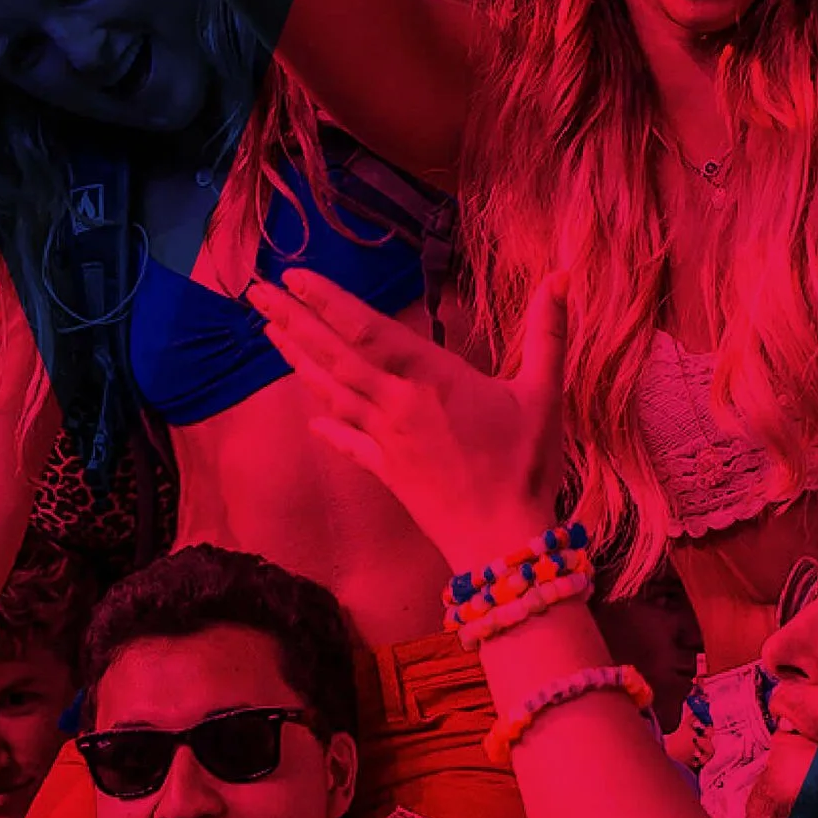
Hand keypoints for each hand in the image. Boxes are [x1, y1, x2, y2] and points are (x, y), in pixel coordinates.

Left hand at [247, 268, 569, 562]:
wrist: (503, 542)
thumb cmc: (526, 464)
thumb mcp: (544, 393)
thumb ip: (547, 333)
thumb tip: (562, 276)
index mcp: (429, 377)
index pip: (368, 329)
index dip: (328, 300)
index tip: (293, 276)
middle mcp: (396, 403)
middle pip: (335, 355)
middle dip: (293, 321)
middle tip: (255, 293)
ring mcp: (385, 438)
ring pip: (332, 392)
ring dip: (298, 360)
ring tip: (268, 334)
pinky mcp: (385, 470)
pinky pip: (348, 441)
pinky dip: (327, 426)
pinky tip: (310, 418)